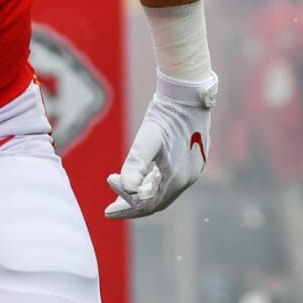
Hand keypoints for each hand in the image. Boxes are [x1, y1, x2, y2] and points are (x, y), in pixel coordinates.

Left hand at [105, 71, 216, 218]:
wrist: (189, 93)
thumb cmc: (167, 114)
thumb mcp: (148, 138)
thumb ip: (137, 164)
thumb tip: (127, 188)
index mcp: (177, 178)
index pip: (148, 204)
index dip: (127, 204)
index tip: (109, 190)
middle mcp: (188, 178)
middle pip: (156, 202)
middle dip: (132, 205)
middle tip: (110, 208)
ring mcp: (192, 169)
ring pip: (163, 191)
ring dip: (141, 193)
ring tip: (120, 191)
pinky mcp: (193, 159)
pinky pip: (169, 180)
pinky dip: (152, 182)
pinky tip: (141, 177)